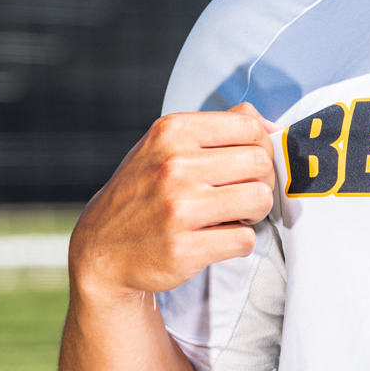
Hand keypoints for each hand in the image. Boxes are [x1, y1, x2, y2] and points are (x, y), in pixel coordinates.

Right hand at [69, 103, 275, 299]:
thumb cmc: (143, 194)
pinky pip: (244, 239)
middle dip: (261, 182)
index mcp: (172, 132)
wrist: (102, 248)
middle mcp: (173, 165)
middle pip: (260, 164)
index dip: (261, 148)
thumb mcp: (166, 146)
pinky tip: (217, 239)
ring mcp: (177, 208)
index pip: (250, 127)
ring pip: (259, 200)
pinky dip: (239, 243)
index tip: (250, 165)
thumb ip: (216, 128)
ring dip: (254, 213)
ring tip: (233, 216)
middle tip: (243, 195)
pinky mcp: (183, 248)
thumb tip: (267, 122)